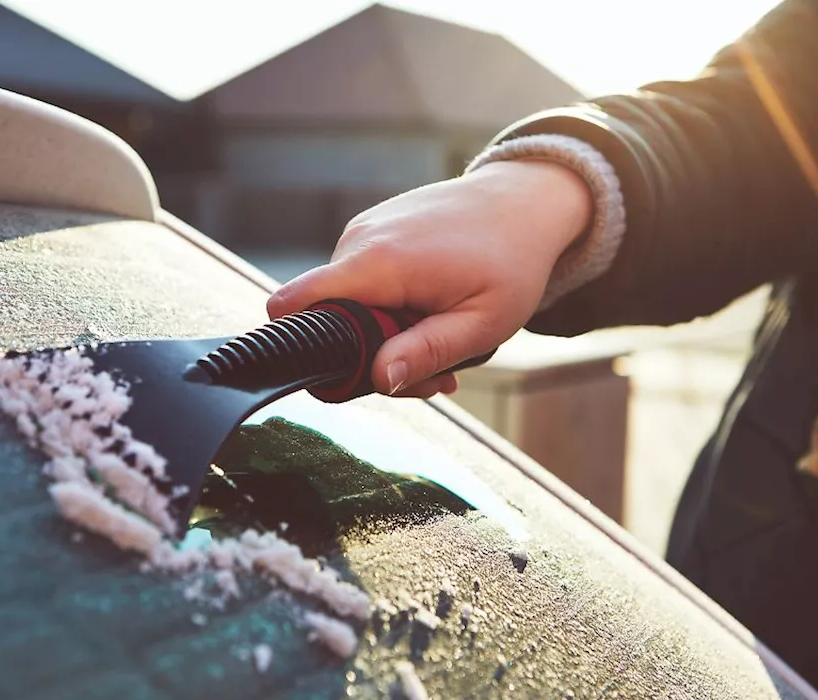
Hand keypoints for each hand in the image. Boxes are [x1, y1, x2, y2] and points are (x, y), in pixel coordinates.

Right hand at [267, 159, 591, 397]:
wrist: (525, 201)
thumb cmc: (512, 262)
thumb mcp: (482, 323)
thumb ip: (426, 352)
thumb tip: (378, 379)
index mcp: (378, 263)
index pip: (293, 305)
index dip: (306, 350)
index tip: (360, 375)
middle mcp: (358, 241)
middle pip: (326, 321)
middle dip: (373, 357)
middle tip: (436, 372)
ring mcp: (362, 232)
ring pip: (346, 307)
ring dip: (387, 335)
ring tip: (442, 333)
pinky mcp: (370, 232)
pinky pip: (360, 285)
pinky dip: (390, 308)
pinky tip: (432, 310)